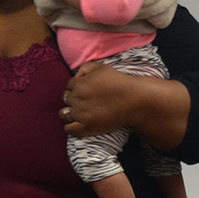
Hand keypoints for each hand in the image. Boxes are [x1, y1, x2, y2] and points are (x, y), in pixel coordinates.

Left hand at [62, 60, 190, 148]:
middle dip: (74, 99)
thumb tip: (76, 76)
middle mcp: (77, 99)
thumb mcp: (102, 68)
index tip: (86, 91)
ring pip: (64, 114)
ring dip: (69, 112)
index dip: (77, 88)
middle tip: (86, 101)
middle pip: (66, 99)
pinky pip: (69, 129)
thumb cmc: (120, 82)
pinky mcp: (86, 127)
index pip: (69, 86)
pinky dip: (70, 127)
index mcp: (79, 84)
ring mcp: (81, 114)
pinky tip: (78, 124)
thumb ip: (86, 67)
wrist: (134, 100)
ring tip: (79, 113)